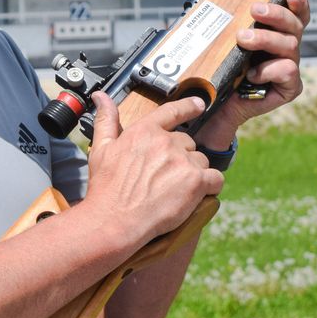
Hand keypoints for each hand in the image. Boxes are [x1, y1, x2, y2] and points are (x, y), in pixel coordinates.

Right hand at [84, 91, 223, 244]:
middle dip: (180, 157)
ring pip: (200, 161)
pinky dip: (211, 186)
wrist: (114, 220)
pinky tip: (199, 194)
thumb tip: (101, 97)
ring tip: (177, 188)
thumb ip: (106, 119)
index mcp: (145, 131)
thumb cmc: (106, 188)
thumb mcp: (101, 148)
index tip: (198, 104)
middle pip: (187, 142)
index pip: (172, 111)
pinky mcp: (195, 182)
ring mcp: (182, 161)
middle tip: (166, 175)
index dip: (188, 106)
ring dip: (194, 173)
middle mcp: (166, 142)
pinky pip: (215, 179)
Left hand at [195, 0, 310, 149]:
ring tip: (243, 39)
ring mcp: (290, 66)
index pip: (295, 12)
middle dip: (276, 14)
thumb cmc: (221, 61)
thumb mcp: (220, 26)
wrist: (214, 99)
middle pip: (294, 24)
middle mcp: (287, 46)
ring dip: (266, 39)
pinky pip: (287, 72)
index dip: (299, 1)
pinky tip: (251, 74)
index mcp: (276, 30)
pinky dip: (268, 70)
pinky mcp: (289, 87)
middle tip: (254, 10)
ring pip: (290, 45)